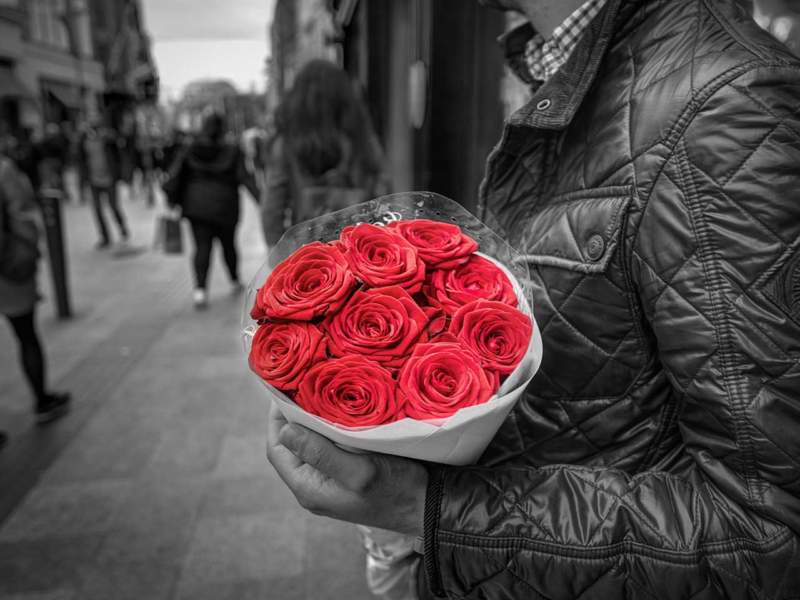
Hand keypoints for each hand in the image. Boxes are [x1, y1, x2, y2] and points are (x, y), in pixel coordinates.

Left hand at [266, 403, 427, 535]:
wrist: (429, 505)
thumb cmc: (397, 489)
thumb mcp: (359, 470)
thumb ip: (321, 453)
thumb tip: (286, 430)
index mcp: (309, 488)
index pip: (277, 449)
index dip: (277, 420)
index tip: (284, 390)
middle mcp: (315, 486)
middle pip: (291, 446)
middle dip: (293, 417)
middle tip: (303, 386)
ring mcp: (330, 480)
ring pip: (310, 444)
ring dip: (311, 421)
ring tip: (320, 393)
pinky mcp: (346, 473)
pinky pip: (328, 447)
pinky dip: (328, 428)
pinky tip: (339, 412)